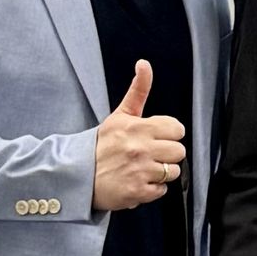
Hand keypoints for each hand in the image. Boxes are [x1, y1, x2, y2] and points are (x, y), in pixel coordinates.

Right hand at [94, 59, 186, 211]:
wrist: (76, 176)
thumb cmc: (101, 146)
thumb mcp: (119, 115)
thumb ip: (138, 90)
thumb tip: (144, 64)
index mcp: (137, 127)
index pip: (177, 129)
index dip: (169, 134)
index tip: (155, 137)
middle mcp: (140, 148)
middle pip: (179, 151)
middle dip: (166, 153)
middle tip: (148, 154)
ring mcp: (139, 171)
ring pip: (173, 171)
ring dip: (161, 172)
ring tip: (142, 169)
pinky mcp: (138, 191)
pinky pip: (162, 190)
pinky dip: (152, 189)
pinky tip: (137, 181)